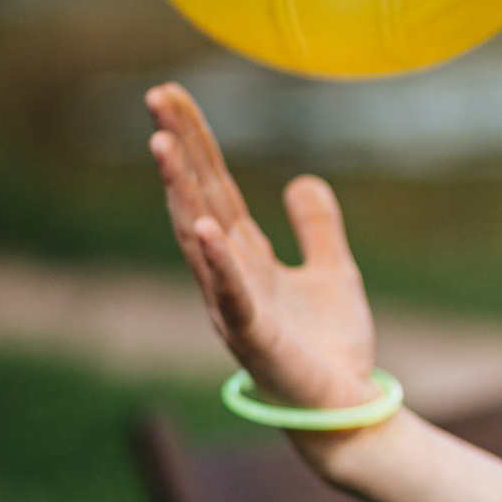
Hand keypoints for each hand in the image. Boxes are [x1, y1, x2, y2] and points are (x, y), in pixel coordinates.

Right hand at [145, 83, 379, 418]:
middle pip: (198, 199)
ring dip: (182, 191)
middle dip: (179, 149)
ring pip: (200, 238)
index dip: (197, 141)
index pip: (215, 186)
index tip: (172, 95)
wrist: (345, 406)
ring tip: (165, 145)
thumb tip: (303, 179)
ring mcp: (234, 304)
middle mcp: (228, 274)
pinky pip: (231, 293)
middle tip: (156, 97)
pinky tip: (207, 225)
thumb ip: (317, 227)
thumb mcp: (334, 271)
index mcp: (246, 256)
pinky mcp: (254, 336)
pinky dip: (218, 260)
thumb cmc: (331, 345)